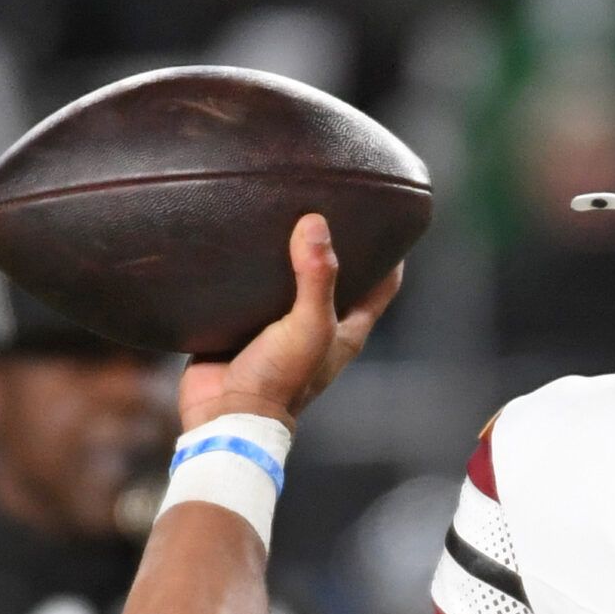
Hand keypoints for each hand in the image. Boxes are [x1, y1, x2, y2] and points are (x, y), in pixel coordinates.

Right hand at [179, 214, 403, 431]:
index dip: (389, 252)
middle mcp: (319, 324)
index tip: (386, 216)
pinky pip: (253, 288)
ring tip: (283, 208)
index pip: (382, 283)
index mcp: (347, 328)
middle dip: (336, 243)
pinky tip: (242, 236)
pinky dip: (252, 265)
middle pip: (338, 275)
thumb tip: (315, 224)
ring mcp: (282, 324)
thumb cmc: (280, 380)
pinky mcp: (245, 324)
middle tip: (328, 200)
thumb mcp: (308, 326)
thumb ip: (316, 278)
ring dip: (290, 251)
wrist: (225, 413)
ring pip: (292, 278)